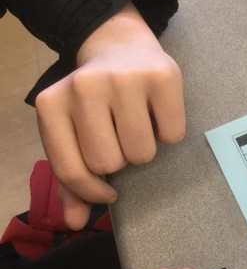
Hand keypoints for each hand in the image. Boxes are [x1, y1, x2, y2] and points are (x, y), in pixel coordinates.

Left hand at [35, 4, 184, 229]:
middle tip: (122, 138)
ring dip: (146, 149)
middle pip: (110, 162)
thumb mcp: (74, 134)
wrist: (121, 46)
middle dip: (122, 160)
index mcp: (51, 104)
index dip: (93, 190)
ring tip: (140, 126)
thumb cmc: (97, 101)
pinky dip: (170, 134)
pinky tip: (158, 113)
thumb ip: (72, 180)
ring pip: (142, 152)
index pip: (72, 170)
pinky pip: (173, 135)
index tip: (108, 189)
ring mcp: (124, 78)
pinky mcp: (162, 76)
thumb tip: (76, 223)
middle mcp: (84, 86)